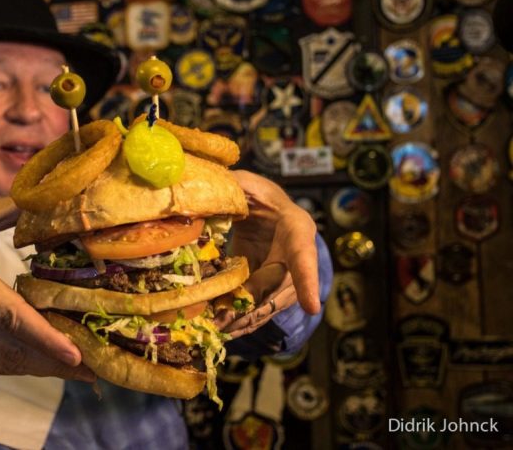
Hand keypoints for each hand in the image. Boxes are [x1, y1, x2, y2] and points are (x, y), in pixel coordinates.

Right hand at [0, 198, 94, 381]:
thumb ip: (8, 211)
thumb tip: (49, 200)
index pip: (10, 314)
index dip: (45, 337)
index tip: (76, 352)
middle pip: (11, 347)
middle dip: (54, 362)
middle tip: (93, 367)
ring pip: (1, 361)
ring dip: (40, 369)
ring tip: (76, 370)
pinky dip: (17, 366)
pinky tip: (41, 363)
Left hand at [215, 171, 319, 336]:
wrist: (266, 209)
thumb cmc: (258, 193)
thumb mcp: (245, 184)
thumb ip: (232, 189)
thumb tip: (204, 198)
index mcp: (297, 227)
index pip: (304, 255)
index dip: (307, 280)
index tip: (312, 306)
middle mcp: (298, 257)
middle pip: (281, 289)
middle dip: (255, 305)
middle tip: (227, 319)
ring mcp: (287, 277)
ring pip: (270, 305)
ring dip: (246, 318)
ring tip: (219, 329)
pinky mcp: (270, 289)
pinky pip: (260, 309)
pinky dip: (242, 320)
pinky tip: (223, 331)